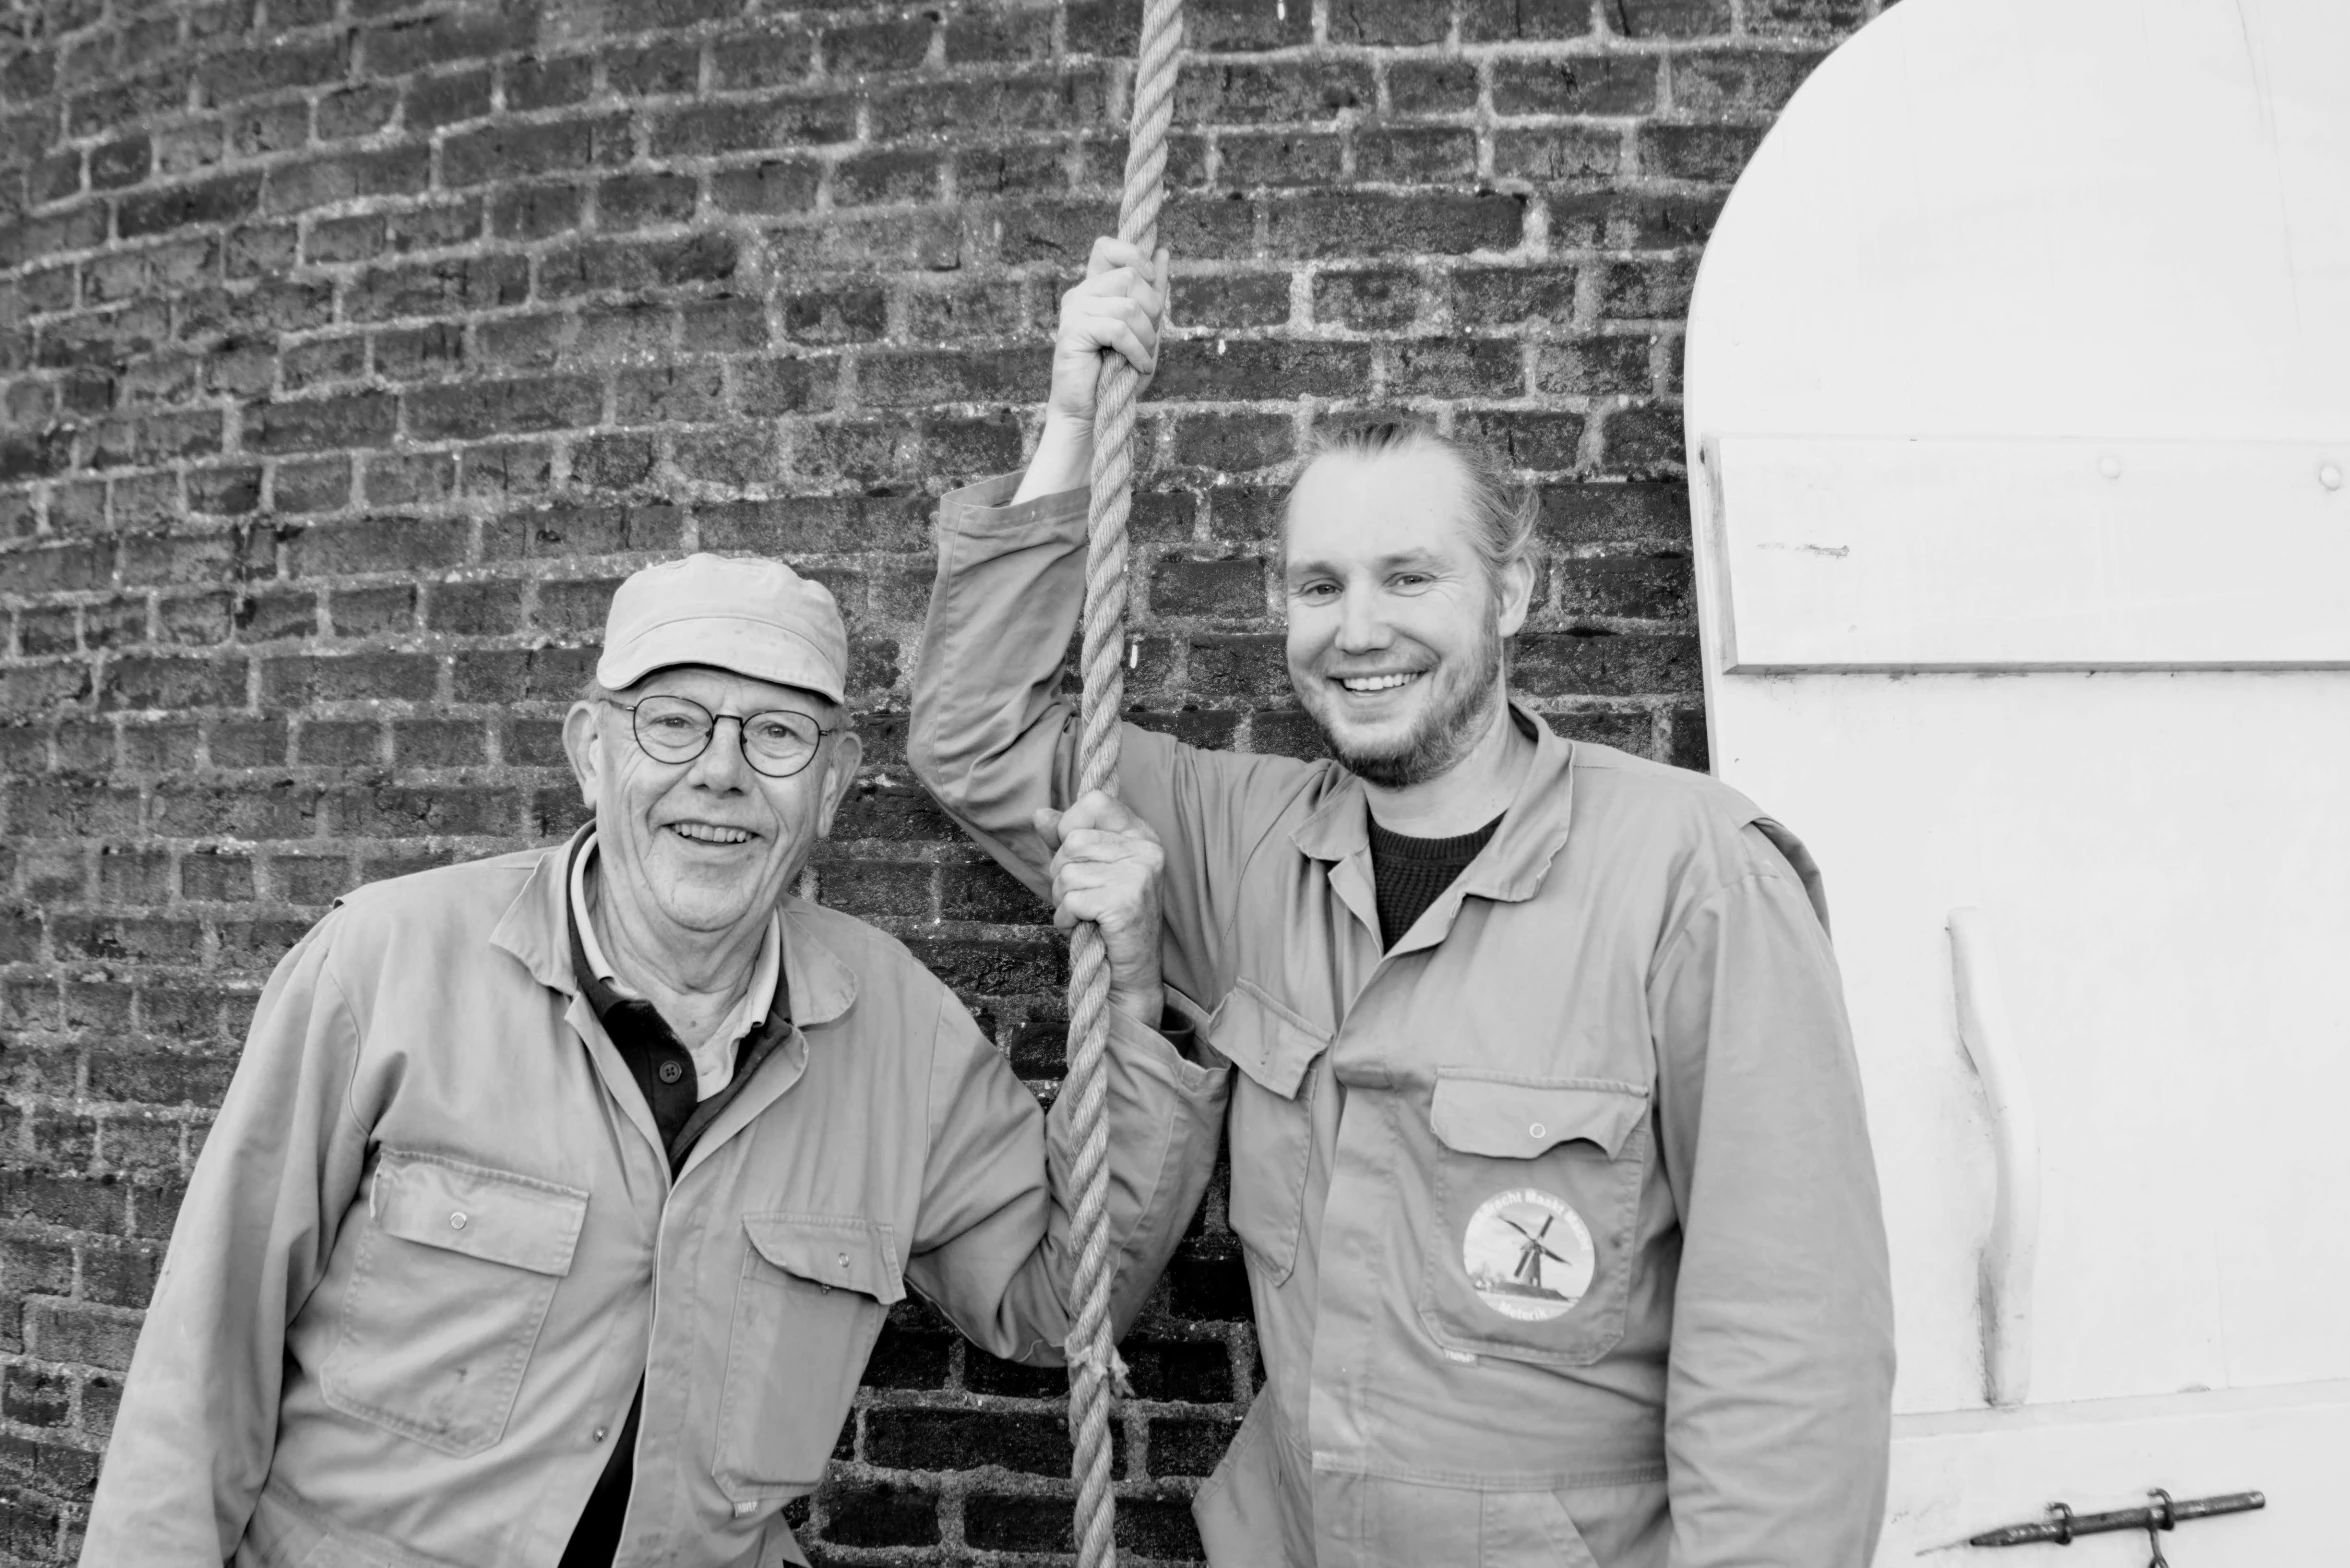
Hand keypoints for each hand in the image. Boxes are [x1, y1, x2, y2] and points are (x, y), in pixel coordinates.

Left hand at [1034, 790, 1165, 1028]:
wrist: (1130, 975)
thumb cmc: (1107, 922)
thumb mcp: (1088, 872)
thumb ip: (1065, 840)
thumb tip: (1039, 814)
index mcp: (1142, 835)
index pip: (1095, 801)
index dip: (1070, 825)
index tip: (1074, 855)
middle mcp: (1146, 849)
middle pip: (1073, 840)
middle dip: (1061, 873)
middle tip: (1081, 898)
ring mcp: (1139, 874)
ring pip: (1067, 871)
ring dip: (1062, 899)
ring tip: (1085, 915)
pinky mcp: (1125, 902)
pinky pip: (1070, 899)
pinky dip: (1067, 919)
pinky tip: (1085, 928)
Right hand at [1044, 236, 1170, 430]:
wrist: (1092, 413)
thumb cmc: (1118, 374)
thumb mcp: (1144, 328)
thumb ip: (1152, 292)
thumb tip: (1163, 252)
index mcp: (1094, 289)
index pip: (1106, 246)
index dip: (1133, 256)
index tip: (1150, 280)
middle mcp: (1080, 294)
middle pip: (1129, 277)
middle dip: (1152, 310)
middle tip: (1148, 340)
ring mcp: (1074, 311)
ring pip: (1128, 306)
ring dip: (1146, 337)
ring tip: (1142, 358)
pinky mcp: (1073, 332)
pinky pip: (1119, 330)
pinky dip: (1137, 351)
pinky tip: (1137, 366)